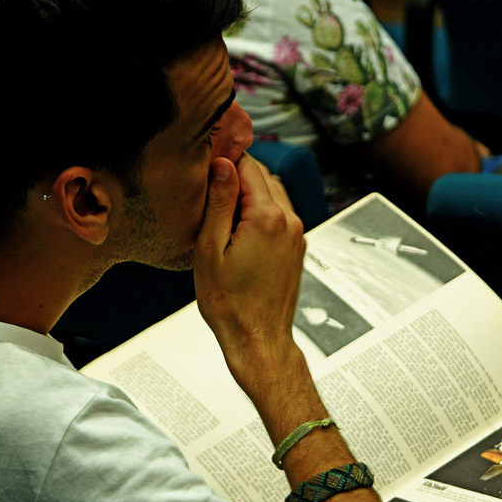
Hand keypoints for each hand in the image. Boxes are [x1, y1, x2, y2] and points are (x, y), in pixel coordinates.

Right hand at [194, 154, 306, 395]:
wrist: (258, 339)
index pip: (247, 164)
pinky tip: (238, 232)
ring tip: (221, 215)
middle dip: (236, 176)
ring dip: (248, 194)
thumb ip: (218, 202)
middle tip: (208, 193)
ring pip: (272, 193)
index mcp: (267, 217)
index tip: (204, 169)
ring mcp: (297, 234)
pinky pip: (279, 214)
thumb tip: (222, 163)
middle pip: (262, 175)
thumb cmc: (230, 304)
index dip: (223, 162)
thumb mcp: (210, 250)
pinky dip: (260, 212)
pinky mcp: (297, 247)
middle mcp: (289, 221)